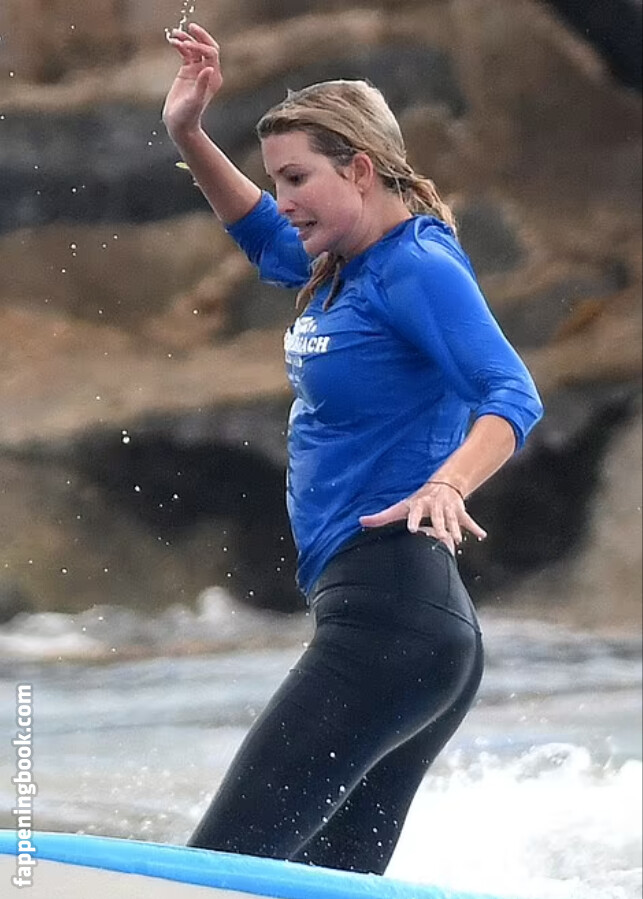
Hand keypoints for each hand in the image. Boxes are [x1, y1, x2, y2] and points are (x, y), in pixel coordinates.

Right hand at [163, 23, 222, 139]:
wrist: (179, 124)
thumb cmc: (188, 116)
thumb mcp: (195, 100)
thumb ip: (202, 85)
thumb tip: (208, 69)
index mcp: (213, 78)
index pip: (211, 54)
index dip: (200, 46)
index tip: (186, 46)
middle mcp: (207, 73)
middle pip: (206, 47)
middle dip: (199, 36)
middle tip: (190, 27)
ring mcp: (197, 71)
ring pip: (194, 48)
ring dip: (186, 39)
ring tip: (174, 34)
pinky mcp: (187, 72)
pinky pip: (185, 53)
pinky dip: (179, 46)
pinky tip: (171, 41)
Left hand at [359, 480, 486, 551]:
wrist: (441, 485)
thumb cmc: (416, 501)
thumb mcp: (400, 507)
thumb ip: (381, 517)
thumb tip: (360, 521)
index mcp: (419, 504)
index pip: (414, 512)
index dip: (413, 520)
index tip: (412, 529)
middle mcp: (434, 505)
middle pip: (437, 517)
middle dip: (439, 526)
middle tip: (440, 537)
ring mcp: (448, 508)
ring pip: (452, 520)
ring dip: (456, 530)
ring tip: (458, 540)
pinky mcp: (460, 512)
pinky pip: (469, 520)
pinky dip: (475, 528)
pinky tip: (482, 535)